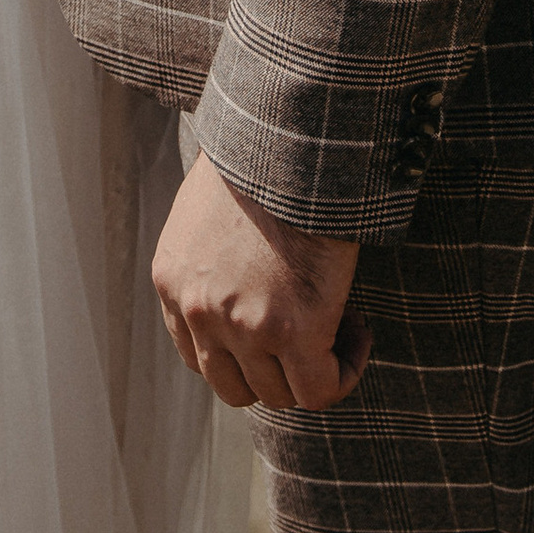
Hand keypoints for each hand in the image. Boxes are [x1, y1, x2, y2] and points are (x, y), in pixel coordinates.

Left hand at [152, 152, 369, 413]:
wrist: (290, 137)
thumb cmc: (262, 156)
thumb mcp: (209, 207)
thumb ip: (211, 255)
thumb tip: (244, 277)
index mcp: (173, 281)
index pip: (198, 356)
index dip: (244, 352)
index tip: (279, 322)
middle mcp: (199, 312)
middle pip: (235, 386)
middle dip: (277, 369)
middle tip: (312, 329)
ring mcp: (243, 327)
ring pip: (279, 394)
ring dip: (313, 369)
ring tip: (343, 322)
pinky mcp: (294, 330)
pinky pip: (321, 389)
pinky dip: (344, 371)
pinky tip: (360, 332)